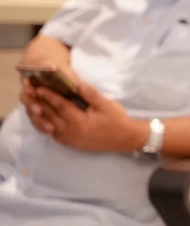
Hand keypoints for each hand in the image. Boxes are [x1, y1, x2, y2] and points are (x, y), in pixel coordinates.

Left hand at [28, 78, 145, 152]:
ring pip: (48, 125)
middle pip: (51, 115)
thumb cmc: (116, 120)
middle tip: (30, 93)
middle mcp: (70, 132)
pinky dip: (45, 124)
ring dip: (39, 114)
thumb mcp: (106, 104)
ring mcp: (68, 139)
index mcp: (79, 121)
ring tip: (33, 103)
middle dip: (40, 103)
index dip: (50, 96)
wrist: (124, 138)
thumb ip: (90, 94)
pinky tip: (42, 117)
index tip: (40, 87)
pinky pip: (52, 132)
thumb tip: (76, 82)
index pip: (61, 106)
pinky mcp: (68, 143)